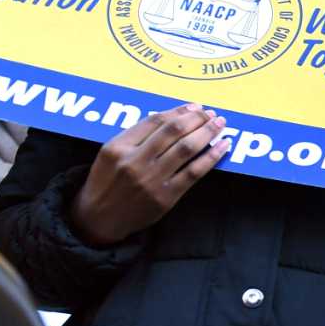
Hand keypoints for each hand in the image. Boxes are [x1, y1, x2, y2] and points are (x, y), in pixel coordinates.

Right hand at [68, 104, 226, 245]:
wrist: (101, 218)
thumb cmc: (107, 181)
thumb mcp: (110, 154)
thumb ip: (135, 136)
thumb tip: (171, 116)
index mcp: (118, 147)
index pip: (154, 122)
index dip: (178, 111)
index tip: (194, 107)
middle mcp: (134, 162)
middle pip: (173, 132)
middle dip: (196, 118)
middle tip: (210, 113)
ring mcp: (151, 180)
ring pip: (186, 149)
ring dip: (207, 132)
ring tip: (219, 123)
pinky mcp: (166, 196)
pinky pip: (194, 172)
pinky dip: (211, 156)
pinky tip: (223, 146)